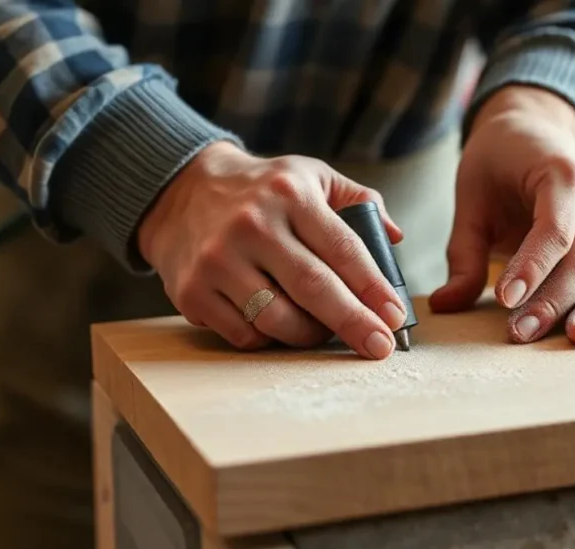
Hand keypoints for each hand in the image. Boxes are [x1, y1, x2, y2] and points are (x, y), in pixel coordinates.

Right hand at [137, 142, 407, 358]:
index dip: (374, 287)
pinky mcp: (192, 291)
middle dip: (354, 323)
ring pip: (278, 319)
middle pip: (314, 288)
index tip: (396, 315)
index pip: (343, 247)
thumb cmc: (260, 190)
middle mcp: (252, 225)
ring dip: (311, 335)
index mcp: (289, 195)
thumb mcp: (309, 176)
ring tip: (323, 331)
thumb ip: (356, 200)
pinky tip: (279, 325)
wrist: (179, 192)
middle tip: (380, 346)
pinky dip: (269, 338)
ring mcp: (217, 261)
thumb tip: (394, 237)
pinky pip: (244, 334)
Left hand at [429, 86, 574, 344]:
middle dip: (554, 301)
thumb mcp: (472, 198)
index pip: (551, 231)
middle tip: (523, 333)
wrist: (540, 133)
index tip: (506, 298)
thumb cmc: (500, 165)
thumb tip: (444, 305)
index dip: (531, 267)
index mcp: (561, 180)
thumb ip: (463, 253)